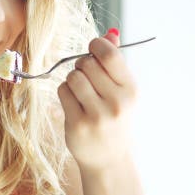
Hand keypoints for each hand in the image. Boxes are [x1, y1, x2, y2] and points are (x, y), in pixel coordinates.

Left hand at [57, 28, 137, 172]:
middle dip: (82, 65)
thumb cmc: (116, 120)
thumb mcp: (123, 92)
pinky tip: (73, 103)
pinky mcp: (77, 125)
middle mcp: (116, 103)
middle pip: (87, 64)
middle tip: (85, 76)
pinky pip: (62, 93)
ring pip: (73, 77)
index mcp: (131, 90)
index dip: (96, 46)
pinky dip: (65, 93)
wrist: (110, 160)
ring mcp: (96, 115)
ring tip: (79, 91)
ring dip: (72, 80)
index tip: (91, 48)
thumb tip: (110, 33)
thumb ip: (116, 63)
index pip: (110, 55)